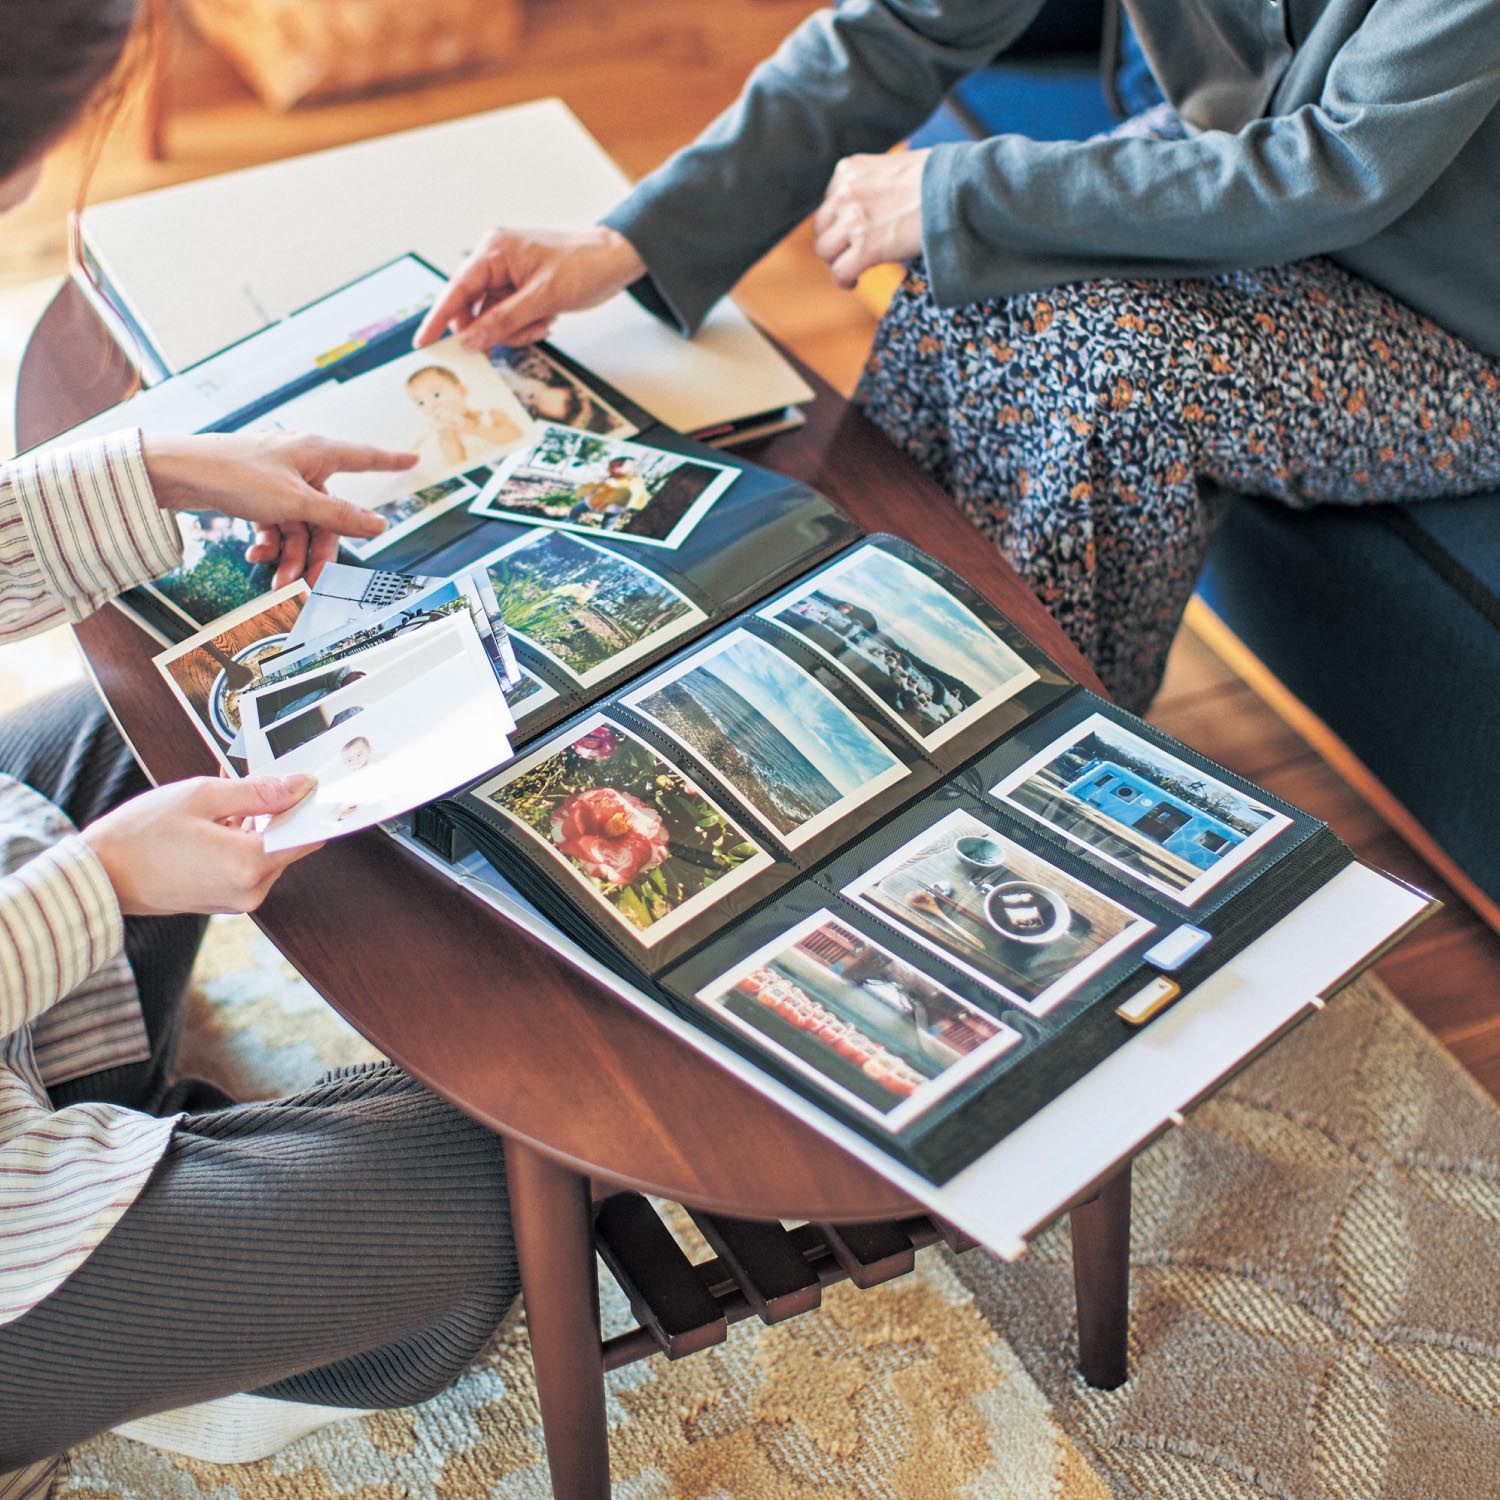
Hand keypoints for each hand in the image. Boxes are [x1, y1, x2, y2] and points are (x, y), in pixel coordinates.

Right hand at [82, 775, 323, 916]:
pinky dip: (240, 842)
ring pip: (267, 853)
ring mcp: (238, 900)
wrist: (98, 876)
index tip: (311, 786)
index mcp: (249, 863)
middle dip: (276, 812)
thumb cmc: (141, 834)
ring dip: (256, 825)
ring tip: (223, 800)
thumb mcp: (202, 796)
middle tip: (252, 782)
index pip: (309, 835)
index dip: (313, 808)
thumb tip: (301, 785)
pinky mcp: (223, 902)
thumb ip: (259, 791)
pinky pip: (246, 866)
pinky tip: (216, 821)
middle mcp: (251, 890)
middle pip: (288, 843)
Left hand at [142, 432, 418, 587]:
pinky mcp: (257, 495)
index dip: (391, 460)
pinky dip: (270, 543)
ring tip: (278, 580)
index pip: (364, 456)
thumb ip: (338, 515)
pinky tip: (257, 554)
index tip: (414, 459)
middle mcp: (301, 464)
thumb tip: (378, 524)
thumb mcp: (295, 501)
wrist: (178, 474)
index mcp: (317, 453)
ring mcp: (278, 481)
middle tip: (313, 582)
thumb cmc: (236, 473)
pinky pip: (277, 524)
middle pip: (328, 514)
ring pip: (300, 526)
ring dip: (291, 555)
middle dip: (318, 551)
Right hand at [413, 226, 646, 351]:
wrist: (615, 260)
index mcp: (494, 251)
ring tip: (542, 323)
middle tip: (519, 335)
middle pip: (473, 309)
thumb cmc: (584, 265)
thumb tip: (471, 339)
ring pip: (492, 319)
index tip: (423, 342)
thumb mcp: (543, 298)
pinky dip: (524, 327)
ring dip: (514, 331)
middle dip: (493, 330)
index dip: (439, 318)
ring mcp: (507, 276)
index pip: (457, 289)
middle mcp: (495, 260)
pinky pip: (509, 319)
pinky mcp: (520, 290)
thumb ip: (504, 320)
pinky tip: (545, 320)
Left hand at [812, 149, 928, 288]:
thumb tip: (875, 206)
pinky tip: (855, 282)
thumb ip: (874, 183)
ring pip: (825, 252)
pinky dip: (844, 281)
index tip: (853, 235)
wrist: (961, 188)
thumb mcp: (897, 167)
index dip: (838, 224)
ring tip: (855, 269)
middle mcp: (846, 191)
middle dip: (834, 245)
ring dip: (838, 263)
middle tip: (851, 256)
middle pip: (821, 229)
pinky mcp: (865, 246)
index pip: (828, 203)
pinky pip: (840, 272)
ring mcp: (853, 219)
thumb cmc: (942, 178)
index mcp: (850, 169)